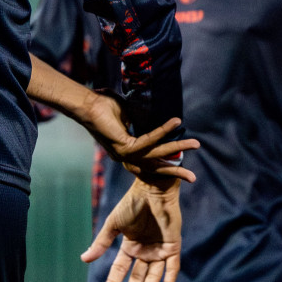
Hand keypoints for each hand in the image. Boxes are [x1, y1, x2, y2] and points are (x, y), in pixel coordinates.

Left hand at [80, 93, 198, 183]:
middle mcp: (125, 157)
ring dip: (177, 148)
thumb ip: (141, 121)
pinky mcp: (124, 146)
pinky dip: (163, 131)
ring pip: (156, 155)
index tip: (181, 165)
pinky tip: (175, 122)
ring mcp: (124, 154)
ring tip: (195, 143)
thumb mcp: (128, 115)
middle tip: (193, 178)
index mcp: (126, 151)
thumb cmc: (104, 106)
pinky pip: (148, 140)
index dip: (166, 164)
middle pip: (155, 166)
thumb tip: (156, 116)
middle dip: (175, 171)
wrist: (86, 103)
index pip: (150, 162)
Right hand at [81, 178, 182, 281]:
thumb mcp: (114, 224)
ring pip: (153, 276)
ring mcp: (159, 250)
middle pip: (137, 277)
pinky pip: (171, 269)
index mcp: (130, 245)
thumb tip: (84, 259)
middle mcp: (144, 250)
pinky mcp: (173, 247)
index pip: (120, 269)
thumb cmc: (131, 204)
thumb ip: (101, 243)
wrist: (152, 190)